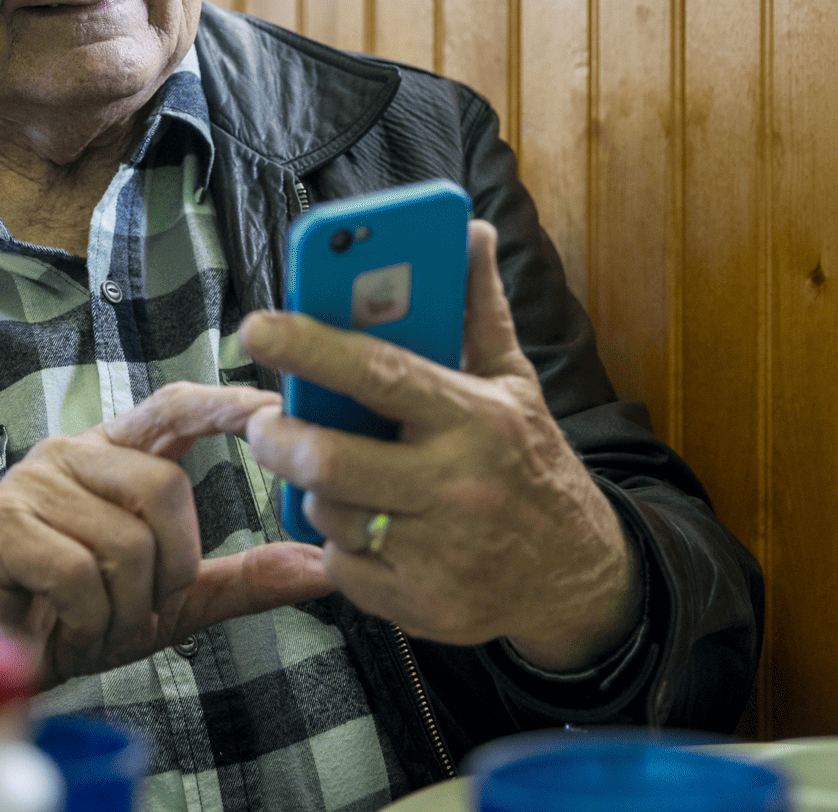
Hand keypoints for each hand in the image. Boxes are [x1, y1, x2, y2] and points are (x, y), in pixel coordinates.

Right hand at [0, 382, 333, 687]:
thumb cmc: (73, 618)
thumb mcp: (171, 600)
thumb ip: (241, 578)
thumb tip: (322, 568)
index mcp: (114, 457)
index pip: (174, 409)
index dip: (224, 402)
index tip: (275, 406)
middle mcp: (71, 454)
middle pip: (165, 488)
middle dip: (170, 568)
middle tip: (141, 607)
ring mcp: (30, 484)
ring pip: (124, 540)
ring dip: (123, 605)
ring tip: (96, 620)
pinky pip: (75, 570)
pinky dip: (87, 616)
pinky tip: (67, 624)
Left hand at [240, 221, 640, 671]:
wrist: (579, 575)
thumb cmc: (530, 464)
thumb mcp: (514, 383)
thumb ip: (479, 308)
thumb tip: (472, 231)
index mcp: (474, 418)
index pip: (379, 373)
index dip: (311, 347)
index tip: (258, 327)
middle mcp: (456, 486)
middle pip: (330, 461)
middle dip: (278, 438)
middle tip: (265, 421)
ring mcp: (438, 553)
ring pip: (328, 513)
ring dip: (312, 489)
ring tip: (324, 468)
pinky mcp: (421, 606)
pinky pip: (342, 564)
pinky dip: (338, 541)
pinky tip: (363, 523)